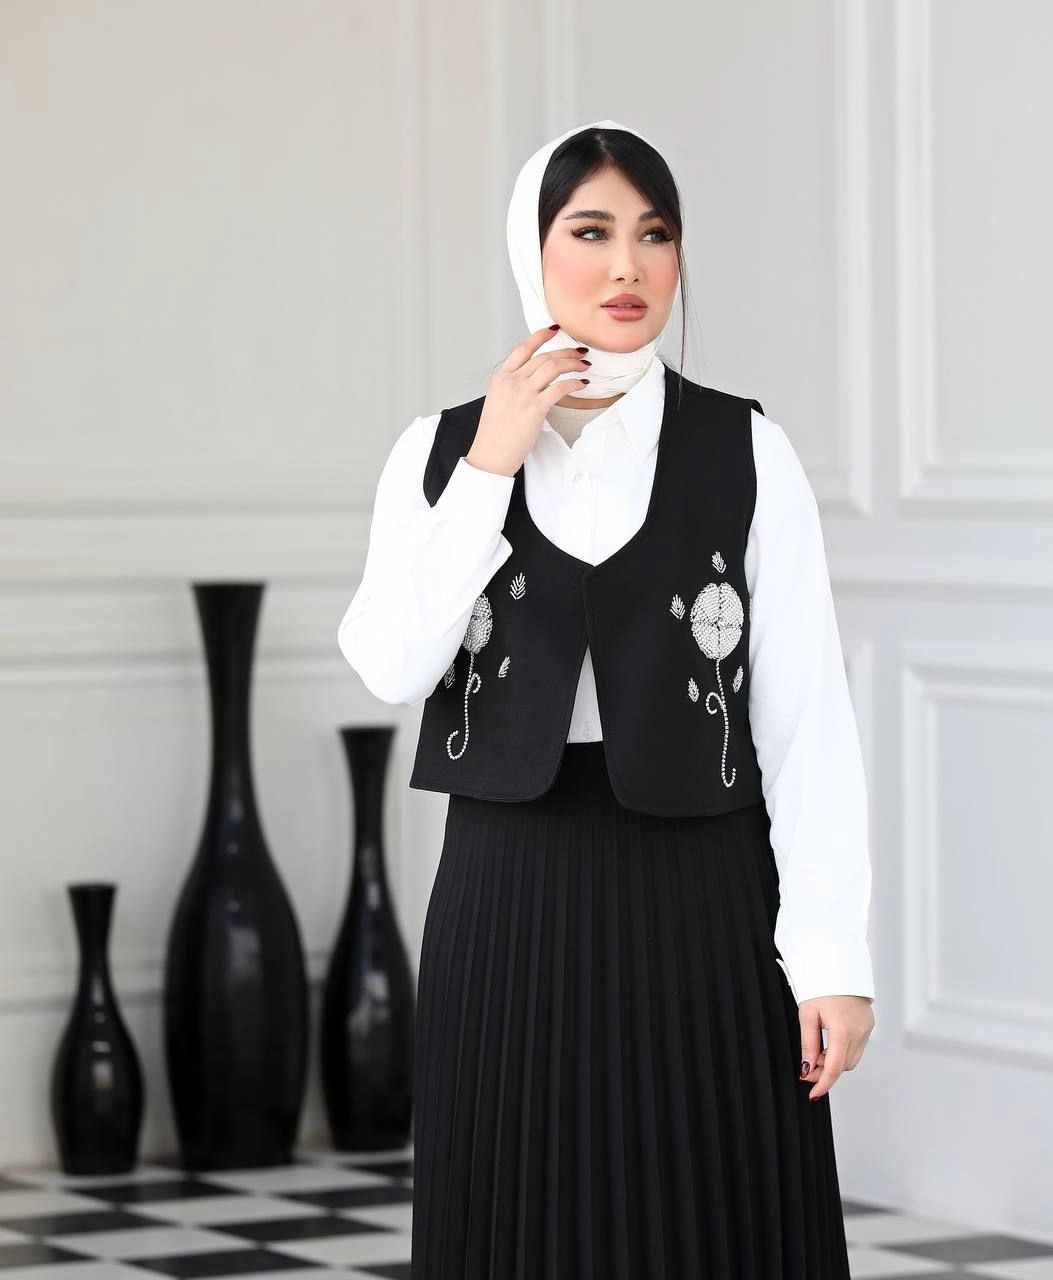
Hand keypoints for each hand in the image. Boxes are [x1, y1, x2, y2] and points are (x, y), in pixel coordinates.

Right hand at [465, 325, 591, 476]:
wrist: (491, 453)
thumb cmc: (495, 433)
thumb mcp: (498, 401)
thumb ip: (513, 386)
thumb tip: (533, 380)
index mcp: (501, 377)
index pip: (523, 348)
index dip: (540, 336)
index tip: (553, 331)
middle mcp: (512, 381)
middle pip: (544, 356)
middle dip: (566, 351)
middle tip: (579, 352)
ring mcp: (524, 393)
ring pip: (553, 367)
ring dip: (572, 364)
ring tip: (583, 365)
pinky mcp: (536, 408)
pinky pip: (560, 388)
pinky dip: (574, 383)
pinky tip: (581, 384)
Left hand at [798, 994, 874, 1100]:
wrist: (839, 967)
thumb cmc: (821, 987)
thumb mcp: (807, 1015)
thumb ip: (808, 1045)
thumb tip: (806, 1069)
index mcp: (842, 1030)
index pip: (833, 1068)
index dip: (822, 1084)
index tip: (812, 1094)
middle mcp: (859, 1033)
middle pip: (843, 1066)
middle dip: (825, 1072)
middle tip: (807, 1069)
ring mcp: (866, 1030)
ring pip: (851, 1060)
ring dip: (835, 1062)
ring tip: (818, 1052)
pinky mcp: (869, 1026)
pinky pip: (857, 1048)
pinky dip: (844, 1051)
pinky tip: (831, 1043)